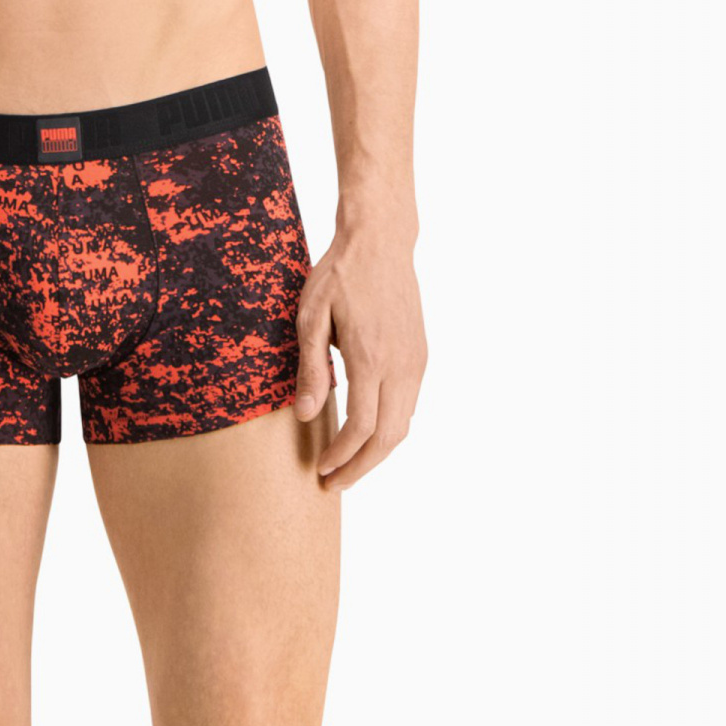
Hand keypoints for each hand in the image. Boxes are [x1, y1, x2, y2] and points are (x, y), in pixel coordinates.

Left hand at [293, 209, 426, 490]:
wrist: (381, 242)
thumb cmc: (340, 275)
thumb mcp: (310, 317)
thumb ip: (310, 368)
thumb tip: (304, 415)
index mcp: (371, 358)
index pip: (362, 427)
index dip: (341, 456)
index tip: (321, 470)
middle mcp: (401, 365)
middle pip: (389, 438)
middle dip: (360, 467)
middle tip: (332, 483)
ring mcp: (416, 361)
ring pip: (404, 425)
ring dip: (377, 452)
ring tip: (347, 464)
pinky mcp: (420, 355)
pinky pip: (408, 405)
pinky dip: (389, 429)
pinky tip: (365, 432)